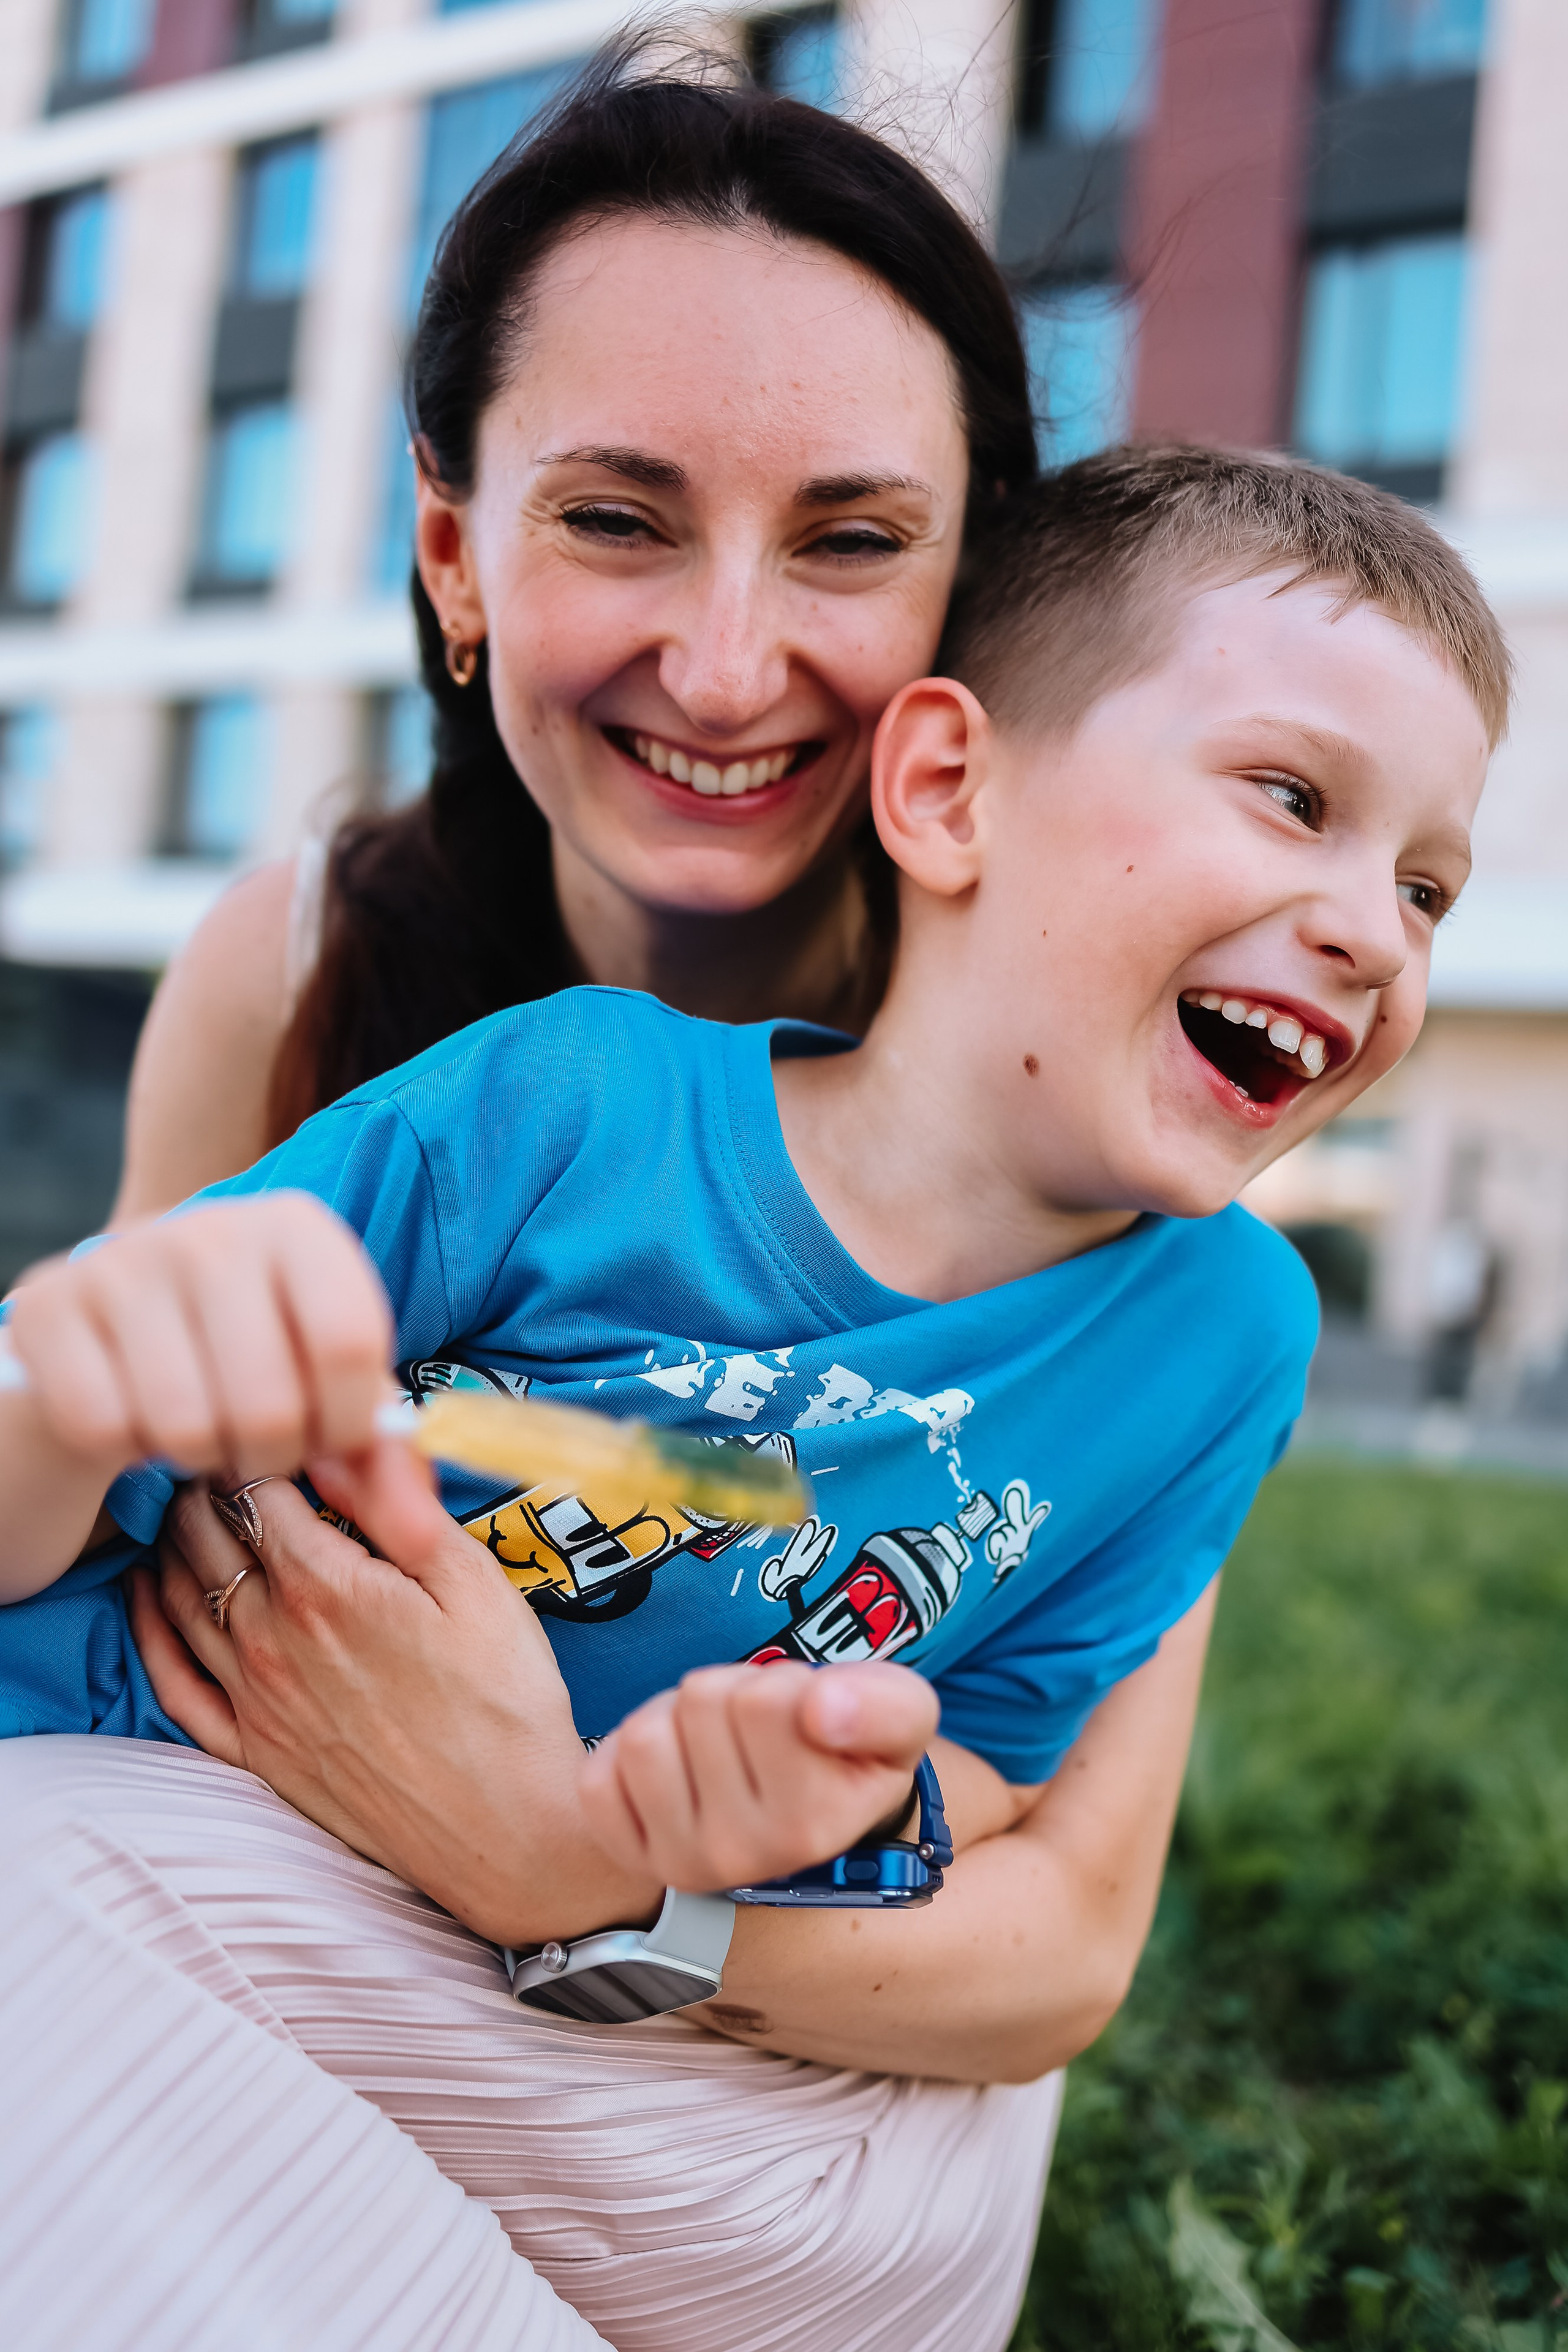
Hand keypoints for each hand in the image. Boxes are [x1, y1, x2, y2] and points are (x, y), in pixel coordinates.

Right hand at [7, 1193, 392, 1486]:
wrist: (122, 1323)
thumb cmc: (252, 1354)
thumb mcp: (328, 1386)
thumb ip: (385, 1459)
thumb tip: (421, 1539)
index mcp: (299, 1228)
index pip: (347, 1344)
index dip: (345, 1422)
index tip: (330, 1433)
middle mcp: (211, 1228)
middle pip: (268, 1401)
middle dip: (272, 1452)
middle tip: (258, 1437)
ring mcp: (122, 1261)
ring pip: (186, 1426)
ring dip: (199, 1456)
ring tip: (203, 1424)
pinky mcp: (48, 1306)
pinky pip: (104, 1428)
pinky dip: (124, 1449)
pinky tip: (137, 1415)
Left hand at [129, 1439, 661, 1944]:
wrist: (510, 1833)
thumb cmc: (508, 1703)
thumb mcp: (476, 1582)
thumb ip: (401, 1505)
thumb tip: (353, 1437)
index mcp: (329, 1586)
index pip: (257, 1487)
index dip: (258, 1443)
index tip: (269, 1423)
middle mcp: (274, 1640)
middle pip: (207, 1536)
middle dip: (207, 1482)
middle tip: (221, 1450)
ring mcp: (256, 1700)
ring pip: (183, 1598)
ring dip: (175, 1541)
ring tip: (185, 1504)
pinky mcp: (255, 1751)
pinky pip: (174, 1683)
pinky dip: (150, 1629)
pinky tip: (150, 1597)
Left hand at [579, 1660, 938, 1893]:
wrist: (807, 1815)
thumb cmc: (851, 1750)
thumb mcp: (902, 1716)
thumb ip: (885, 1706)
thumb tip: (822, 1710)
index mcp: (813, 1828)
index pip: (765, 1699)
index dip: (784, 1682)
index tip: (806, 1715)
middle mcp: (743, 1857)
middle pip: (702, 1701)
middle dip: (730, 1691)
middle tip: (759, 1727)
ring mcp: (680, 1863)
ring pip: (645, 1734)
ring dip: (677, 1716)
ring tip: (718, 1741)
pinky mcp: (631, 1856)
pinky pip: (598, 1778)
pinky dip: (628, 1754)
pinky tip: (676, 1768)